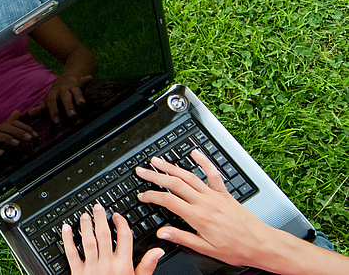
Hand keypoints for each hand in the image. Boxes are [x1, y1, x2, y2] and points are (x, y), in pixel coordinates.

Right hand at [0, 111, 38, 163]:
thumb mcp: (0, 132)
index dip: (25, 127)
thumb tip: (18, 112)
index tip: (35, 134)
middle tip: (29, 138)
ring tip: (17, 144)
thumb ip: (9, 123)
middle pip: (7, 128)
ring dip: (8, 139)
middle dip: (19, 132)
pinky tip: (1, 153)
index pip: (13, 123)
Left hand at [39, 74, 92, 122]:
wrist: (64, 80)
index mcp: (52, 95)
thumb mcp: (47, 101)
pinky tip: (90, 77)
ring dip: (79, 97)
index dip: (53, 111)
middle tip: (72, 116)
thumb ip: (40, 108)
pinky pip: (83, 82)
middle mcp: (61, 90)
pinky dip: (86, 80)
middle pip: (64, 97)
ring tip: (82, 103)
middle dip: (68, 106)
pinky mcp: (79, 85)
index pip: (51, 102)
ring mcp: (71, 87)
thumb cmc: (55, 96)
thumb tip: (30, 114)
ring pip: (75, 91)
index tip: (56, 121)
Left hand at [62, 203, 163, 274]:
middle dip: (101, 219)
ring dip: (86, 226)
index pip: (124, 238)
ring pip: (88, 241)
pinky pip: (71, 253)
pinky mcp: (78, 273)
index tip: (117, 216)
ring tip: (85, 215)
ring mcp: (91, 268)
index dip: (121, 224)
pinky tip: (66, 229)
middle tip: (98, 207)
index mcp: (123, 265)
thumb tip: (158, 251)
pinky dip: (67, 240)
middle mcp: (107, 264)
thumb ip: (147, 266)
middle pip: (104, 235)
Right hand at [135, 151, 278, 266]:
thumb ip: (182, 237)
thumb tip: (162, 233)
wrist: (261, 244)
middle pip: (175, 184)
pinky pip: (213, 174)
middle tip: (141, 171)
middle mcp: (205, 202)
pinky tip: (195, 154)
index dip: (152, 196)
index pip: (168, 201)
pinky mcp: (225, 193)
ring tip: (158, 161)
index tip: (142, 196)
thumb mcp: (205, 249)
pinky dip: (204, 162)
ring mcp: (215, 195)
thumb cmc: (236, 249)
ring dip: (171, 167)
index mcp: (198, 217)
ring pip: (189, 176)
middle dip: (155, 176)